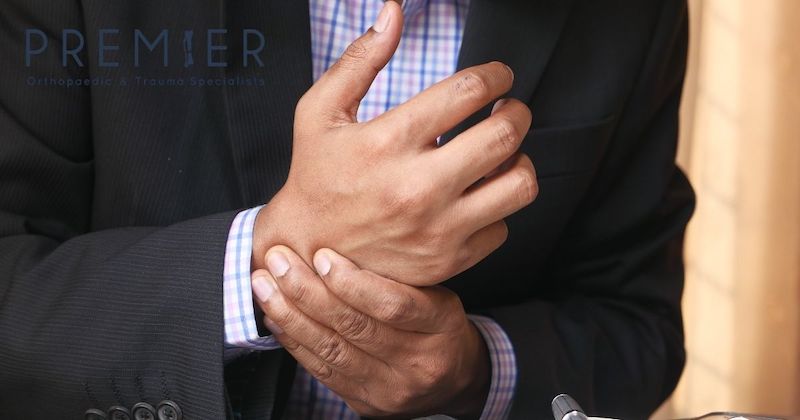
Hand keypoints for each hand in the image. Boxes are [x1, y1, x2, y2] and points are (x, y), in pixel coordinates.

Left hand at [251, 246, 491, 418]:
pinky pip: (324, 372)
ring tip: (266, 286)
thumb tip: (339, 244)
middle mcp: (416, 362)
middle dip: (308, 291)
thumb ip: (397, 276)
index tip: (322, 256)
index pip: (394, 305)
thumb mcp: (438, 293)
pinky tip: (276, 318)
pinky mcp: (366, 403)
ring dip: (291, 315)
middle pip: (355, 327)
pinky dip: (295, 342)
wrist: (457, 379)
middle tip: (278, 262)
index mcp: (439, 326)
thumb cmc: (441, 327)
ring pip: (332, 350)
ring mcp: (390, 388)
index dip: (354, 282)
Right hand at [253, 1, 536, 285]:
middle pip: (504, 134)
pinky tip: (476, 196)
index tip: (499, 77)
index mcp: (389, 141)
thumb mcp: (320, 111)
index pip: (469, 91)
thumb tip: (393, 13)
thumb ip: (360, 60)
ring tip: (502, 154)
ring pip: (519, 184)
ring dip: (519, 160)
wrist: (305, 248)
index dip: (496, 75)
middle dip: (517, 111)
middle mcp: (418, 187)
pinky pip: (503, 227)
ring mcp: (437, 228)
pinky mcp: (447, 259)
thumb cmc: (316, 175)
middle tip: (509, 109)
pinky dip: (496, 207)